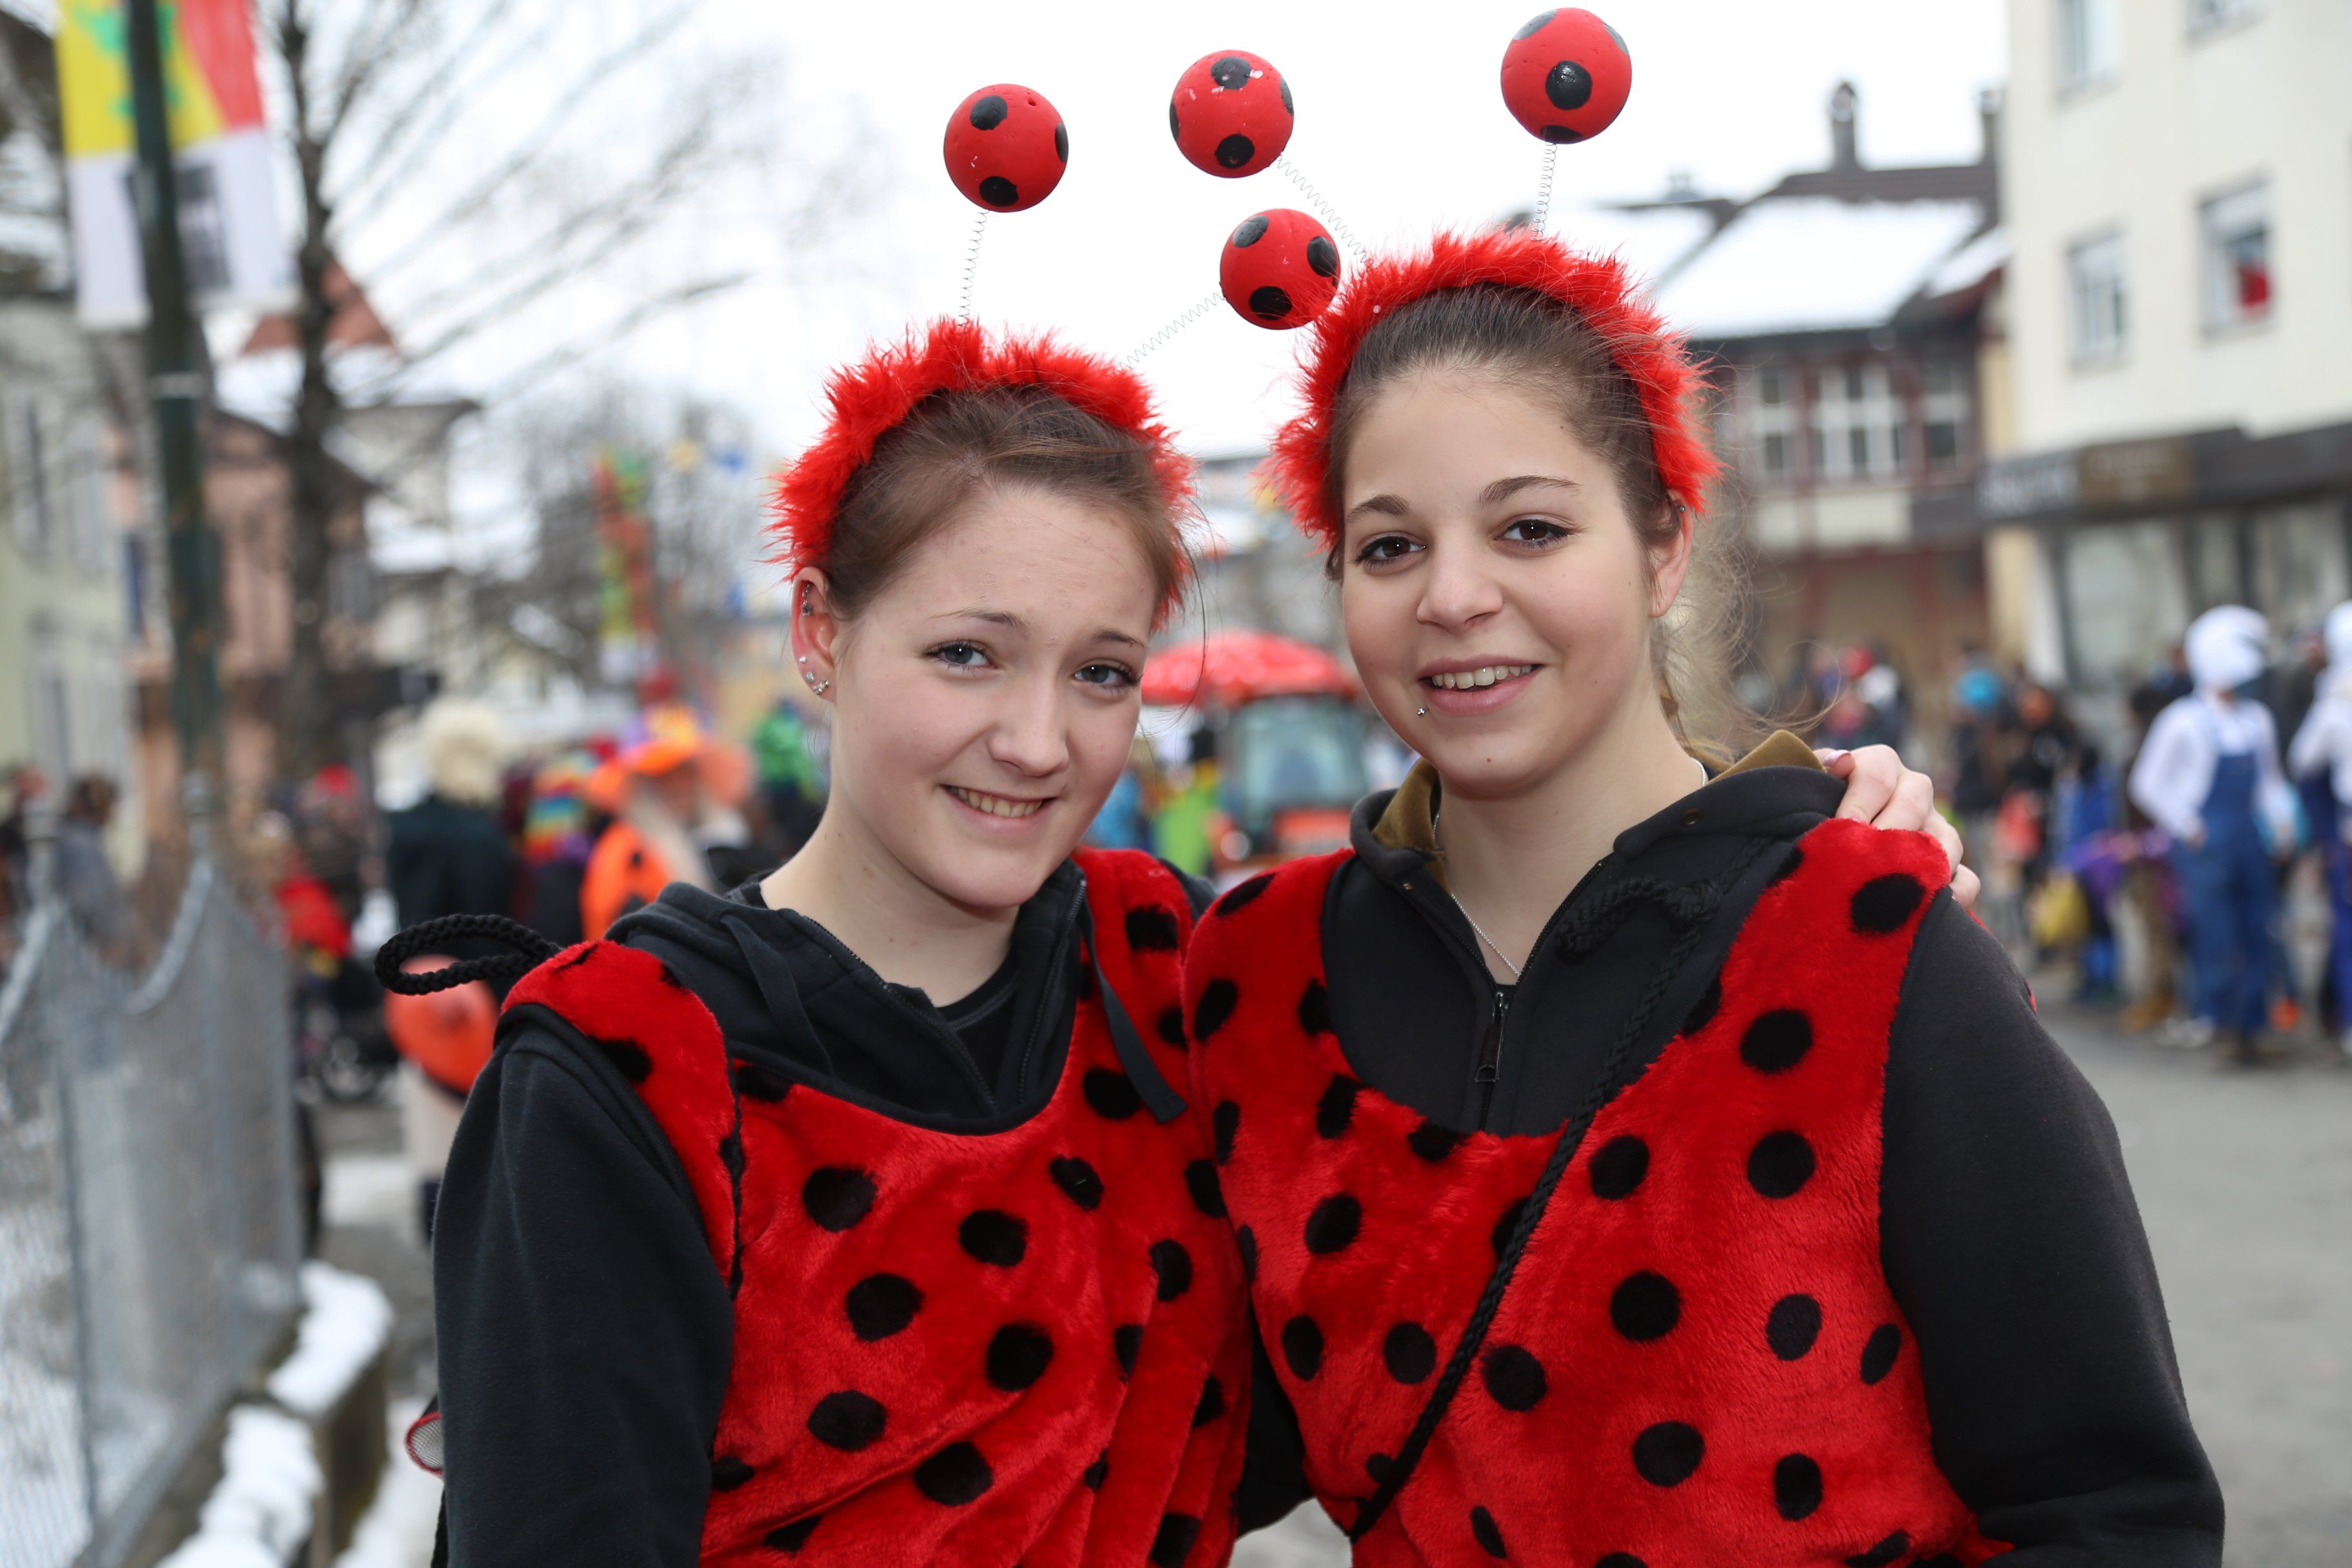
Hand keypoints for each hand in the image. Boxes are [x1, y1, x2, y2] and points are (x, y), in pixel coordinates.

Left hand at [1816, 745, 1979, 907]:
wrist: (1818, 828)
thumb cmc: (1809, 803)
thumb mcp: (1806, 781)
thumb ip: (1815, 770)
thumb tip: (1841, 761)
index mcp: (1879, 764)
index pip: (1876, 775)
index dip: (1858, 802)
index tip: (1841, 829)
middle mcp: (1912, 790)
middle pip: (1912, 805)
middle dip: (1888, 834)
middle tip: (1866, 862)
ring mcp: (1934, 826)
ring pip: (1946, 839)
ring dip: (1926, 863)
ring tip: (1899, 886)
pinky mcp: (1947, 862)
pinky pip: (1966, 877)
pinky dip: (1956, 894)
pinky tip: (1934, 910)